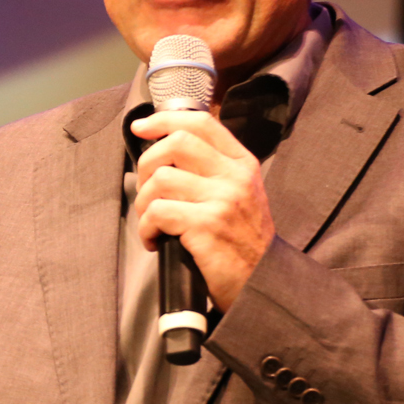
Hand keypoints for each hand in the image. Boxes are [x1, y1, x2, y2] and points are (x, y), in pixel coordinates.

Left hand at [132, 109, 274, 310]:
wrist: (262, 282)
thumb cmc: (242, 241)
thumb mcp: (240, 194)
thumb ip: (213, 169)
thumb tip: (166, 148)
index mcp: (242, 163)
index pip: (201, 123)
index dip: (164, 120)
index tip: (141, 128)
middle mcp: (235, 176)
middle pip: (176, 143)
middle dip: (146, 164)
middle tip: (145, 190)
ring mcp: (223, 200)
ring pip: (161, 179)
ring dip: (143, 202)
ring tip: (151, 221)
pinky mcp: (207, 225)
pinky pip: (158, 213)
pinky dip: (146, 228)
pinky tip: (155, 240)